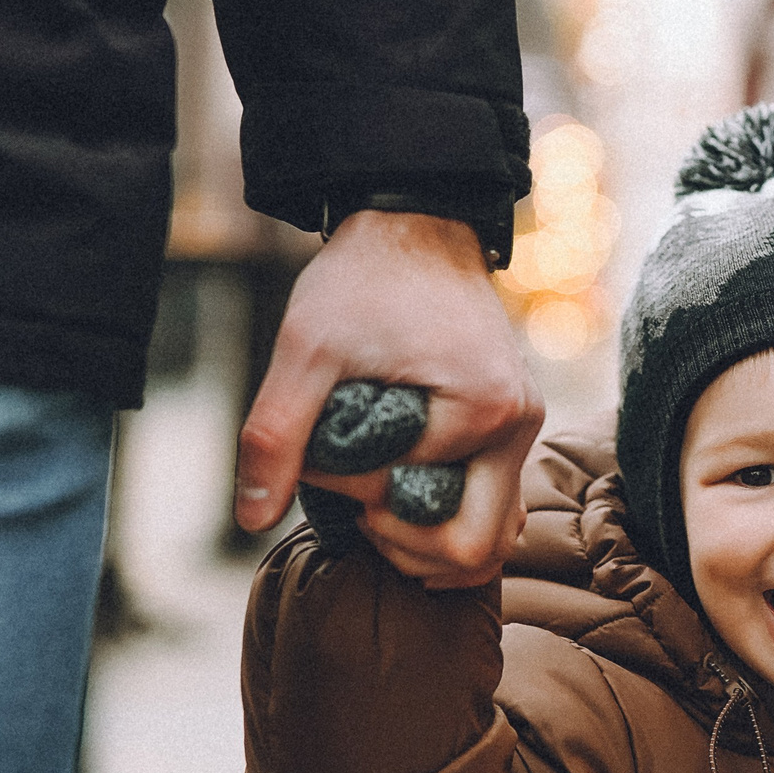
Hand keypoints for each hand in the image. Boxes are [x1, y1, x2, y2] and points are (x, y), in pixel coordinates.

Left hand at [235, 211, 542, 588]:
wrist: (415, 227)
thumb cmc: (363, 280)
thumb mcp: (306, 349)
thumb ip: (276, 433)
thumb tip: (251, 517)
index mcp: (482, 410)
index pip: (406, 500)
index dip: (346, 489)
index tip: (319, 446)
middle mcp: (517, 427)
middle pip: (472, 546)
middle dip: (400, 543)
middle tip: (353, 505)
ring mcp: (522, 430)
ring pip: (494, 539)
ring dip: (428, 544)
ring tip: (375, 507)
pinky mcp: (512, 428)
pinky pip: (497, 508)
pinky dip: (451, 524)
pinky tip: (400, 504)